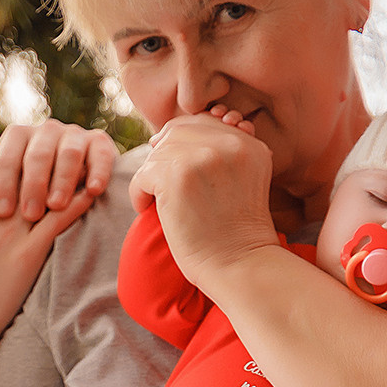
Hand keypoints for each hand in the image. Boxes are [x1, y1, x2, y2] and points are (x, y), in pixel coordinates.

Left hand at [0, 119, 116, 221]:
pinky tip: (93, 191)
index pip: (8, 158)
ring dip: (63, 180)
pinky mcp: (100, 142)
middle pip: (38, 155)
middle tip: (30, 214)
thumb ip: (10, 195)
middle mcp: (46, 130)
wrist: (73, 185)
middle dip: (33, 185)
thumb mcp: (18, 191)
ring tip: (57, 205)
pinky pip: (99, 155)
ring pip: (68, 154)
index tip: (2, 212)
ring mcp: (74, 134)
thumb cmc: (36, 195)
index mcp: (19, 136)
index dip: (3, 184)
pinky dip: (97, 172)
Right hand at [0, 182, 95, 348]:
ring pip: (44, 194)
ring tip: (86, 167)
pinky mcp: (26, 255)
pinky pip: (58, 220)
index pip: (2, 178)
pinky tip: (92, 194)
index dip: (26, 173)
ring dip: (67, 179)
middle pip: (24, 179)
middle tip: (72, 155)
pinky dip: (77, 203)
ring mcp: (7, 234)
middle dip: (48, 168)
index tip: (45, 168)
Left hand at [129, 111, 278, 290]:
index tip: (177, 168)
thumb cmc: (236, 232)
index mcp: (248, 143)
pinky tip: (148, 209)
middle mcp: (229, 143)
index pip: (203, 122)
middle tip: (160, 183)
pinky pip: (143, 174)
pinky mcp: (177, 176)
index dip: (183, 141)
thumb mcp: (243, 180)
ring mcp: (203, 157)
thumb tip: (161, 136)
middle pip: (178, 131)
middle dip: (164, 156)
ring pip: (159, 152)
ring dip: (151, 177)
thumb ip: (220, 153)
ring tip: (157, 201)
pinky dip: (139, 193)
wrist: (240, 265)